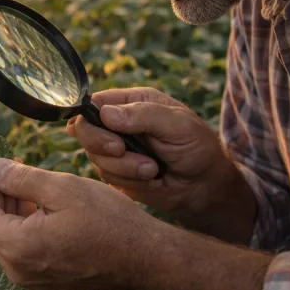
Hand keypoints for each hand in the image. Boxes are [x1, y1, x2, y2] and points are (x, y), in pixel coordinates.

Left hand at [0, 158, 161, 289]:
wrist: (145, 259)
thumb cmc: (109, 221)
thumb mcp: (63, 188)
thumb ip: (21, 178)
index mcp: (18, 247)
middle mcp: (18, 270)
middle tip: (6, 167)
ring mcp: (32, 280)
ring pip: (3, 239)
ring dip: (7, 210)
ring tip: (23, 181)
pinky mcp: (45, 282)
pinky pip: (21, 251)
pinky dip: (22, 226)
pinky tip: (38, 205)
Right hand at [67, 87, 252, 240]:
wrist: (205, 187)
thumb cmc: (197, 148)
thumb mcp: (178, 125)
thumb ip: (144, 115)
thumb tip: (106, 114)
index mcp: (132, 102)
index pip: (94, 103)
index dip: (91, 119)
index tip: (112, 137)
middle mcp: (119, 124)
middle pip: (85, 131)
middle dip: (102, 145)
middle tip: (122, 150)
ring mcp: (116, 149)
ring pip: (95, 157)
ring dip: (123, 167)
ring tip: (152, 169)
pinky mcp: (117, 172)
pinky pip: (105, 176)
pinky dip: (127, 180)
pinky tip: (149, 178)